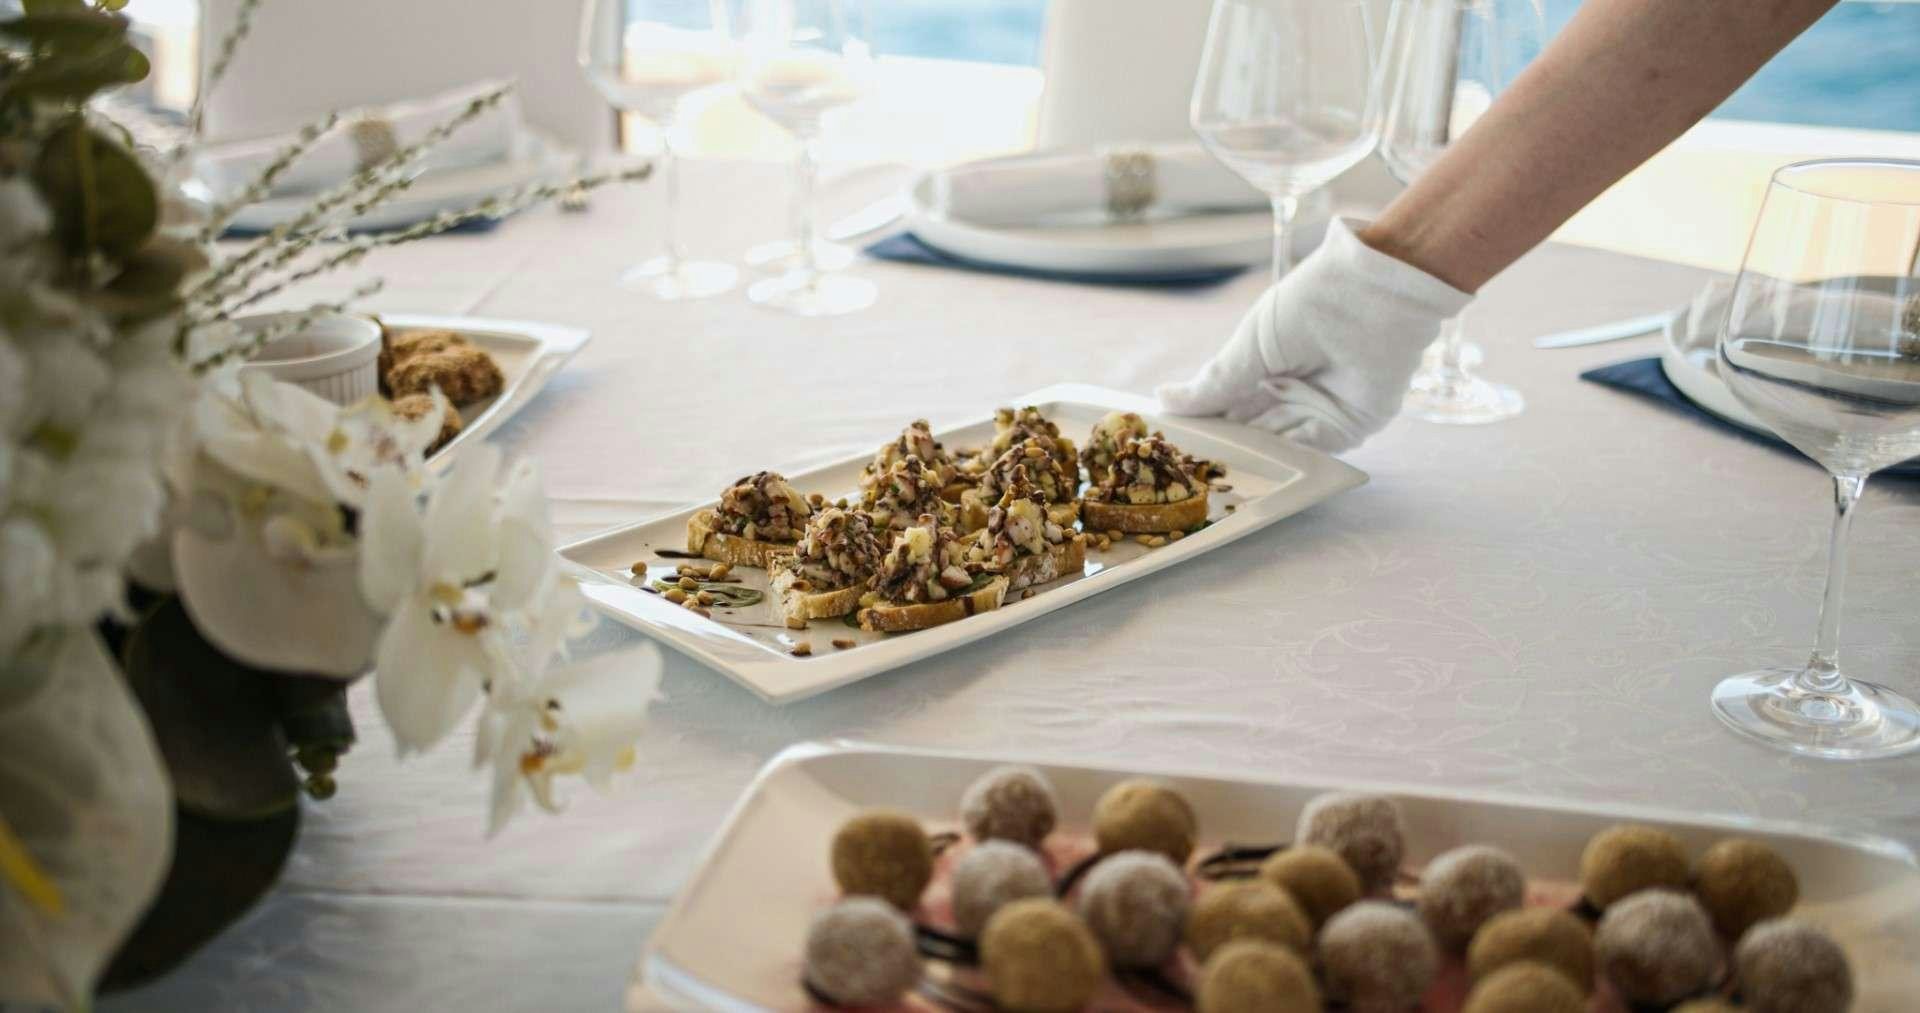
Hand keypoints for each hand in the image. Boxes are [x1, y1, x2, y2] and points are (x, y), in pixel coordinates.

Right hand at [1156, 219, 1470, 452]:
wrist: (1373, 297)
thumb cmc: (1307, 307)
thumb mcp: (1250, 346)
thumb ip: (1214, 385)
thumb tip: (1162, 402)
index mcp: (1261, 366)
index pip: (1225, 405)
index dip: (1203, 425)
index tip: (1175, 446)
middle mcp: (1287, 390)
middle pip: (1250, 430)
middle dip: (1228, 449)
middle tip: (1196, 473)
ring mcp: (1317, 410)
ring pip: (1278, 446)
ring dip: (1256, 459)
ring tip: (1224, 476)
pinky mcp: (1348, 426)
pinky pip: (1312, 450)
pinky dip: (1289, 459)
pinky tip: (1264, 468)